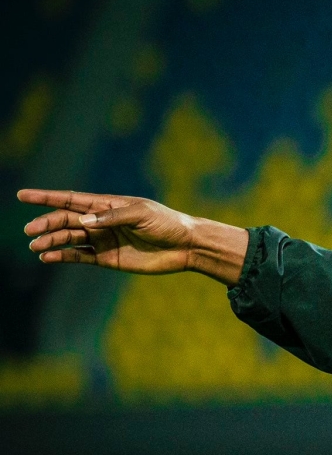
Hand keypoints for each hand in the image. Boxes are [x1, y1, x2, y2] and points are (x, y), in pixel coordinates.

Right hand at [18, 189, 248, 283]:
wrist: (186, 246)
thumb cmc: (167, 223)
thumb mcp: (141, 214)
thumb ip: (112, 218)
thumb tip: (83, 222)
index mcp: (108, 205)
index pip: (71, 200)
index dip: (46, 198)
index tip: (22, 195)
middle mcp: (101, 222)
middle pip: (66, 220)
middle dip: (46, 223)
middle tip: (29, 231)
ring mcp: (103, 240)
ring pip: (69, 239)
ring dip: (51, 241)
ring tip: (35, 246)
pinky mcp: (107, 258)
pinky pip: (80, 256)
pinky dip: (63, 256)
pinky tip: (48, 257)